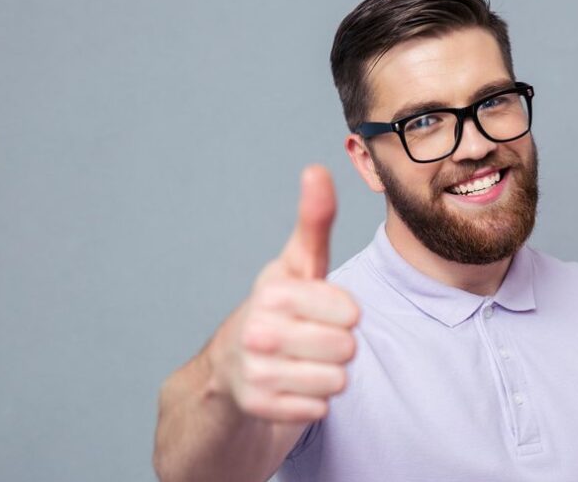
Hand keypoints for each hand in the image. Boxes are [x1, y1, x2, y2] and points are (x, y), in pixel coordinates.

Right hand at [209, 165, 358, 422]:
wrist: (228, 373)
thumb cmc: (278, 311)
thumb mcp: (297, 266)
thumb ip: (313, 222)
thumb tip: (317, 169)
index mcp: (273, 291)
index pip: (350, 312)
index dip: (345, 315)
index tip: (322, 311)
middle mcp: (257, 329)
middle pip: (347, 348)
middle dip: (338, 347)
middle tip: (310, 341)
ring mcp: (253, 370)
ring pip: (337, 381)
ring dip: (327, 376)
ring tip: (300, 364)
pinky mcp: (256, 408)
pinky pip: (319, 409)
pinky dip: (312, 403)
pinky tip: (290, 389)